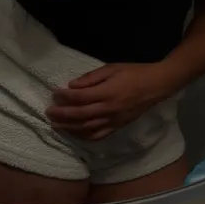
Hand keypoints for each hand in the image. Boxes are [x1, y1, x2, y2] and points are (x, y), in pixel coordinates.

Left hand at [46, 63, 169, 140]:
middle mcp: (108, 109)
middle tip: (48, 112)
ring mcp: (113, 120)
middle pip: (80, 115)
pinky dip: (84, 136)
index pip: (80, 98)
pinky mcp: (117, 127)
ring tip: (56, 125)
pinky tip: (75, 133)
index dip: (65, 97)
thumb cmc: (133, 72)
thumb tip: (72, 85)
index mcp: (107, 92)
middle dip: (62, 114)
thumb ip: (91, 78)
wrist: (155, 85)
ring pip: (86, 128)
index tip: (54, 93)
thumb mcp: (112, 68)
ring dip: (69, 127)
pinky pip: (98, 135)